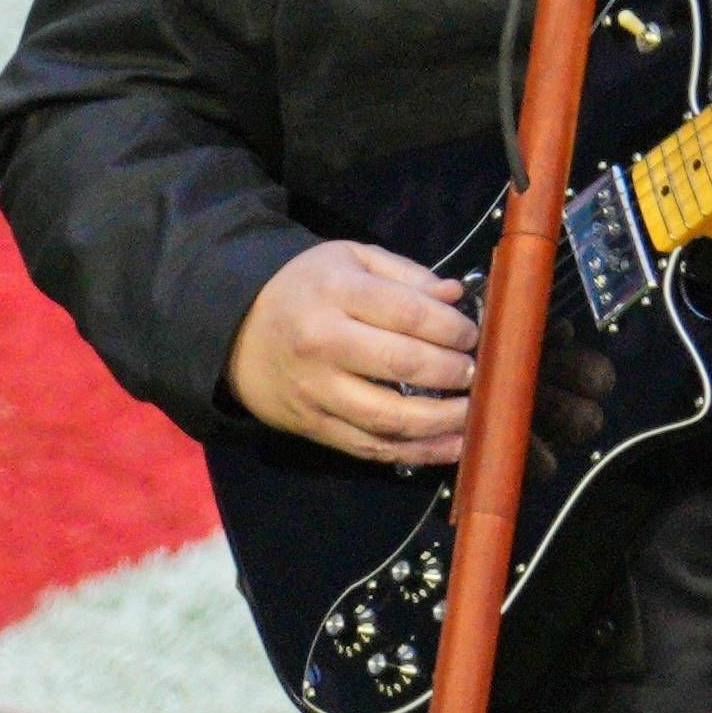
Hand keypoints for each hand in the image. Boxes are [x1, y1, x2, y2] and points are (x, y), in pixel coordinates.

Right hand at [227, 242, 478, 467]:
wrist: (238, 332)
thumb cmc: (306, 290)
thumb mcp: (350, 260)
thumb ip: (406, 274)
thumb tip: (456, 295)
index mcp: (336, 292)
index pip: (409, 313)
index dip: (451, 328)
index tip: (471, 336)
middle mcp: (324, 342)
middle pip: (402, 364)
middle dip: (451, 372)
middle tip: (473, 372)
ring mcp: (317, 390)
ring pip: (389, 416)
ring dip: (441, 421)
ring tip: (472, 413)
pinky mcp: (314, 426)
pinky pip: (371, 447)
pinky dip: (415, 453)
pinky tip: (449, 446)